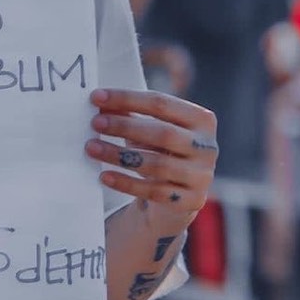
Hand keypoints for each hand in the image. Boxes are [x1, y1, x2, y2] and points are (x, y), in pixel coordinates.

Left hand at [86, 89, 217, 214]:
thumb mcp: (147, 130)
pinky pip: (154, 191)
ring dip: (119, 155)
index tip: (96, 97)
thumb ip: (128, 113)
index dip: (127, 98)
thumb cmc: (159, 153)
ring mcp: (201, 176)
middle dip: (125, 126)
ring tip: (92, 148)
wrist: (173, 199)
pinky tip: (104, 176)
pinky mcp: (190, 201)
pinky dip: (126, 183)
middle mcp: (207, 147)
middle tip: (95, 123)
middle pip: (163, 133)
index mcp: (202, 120)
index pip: (162, 103)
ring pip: (157, 164)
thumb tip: (99, 102)